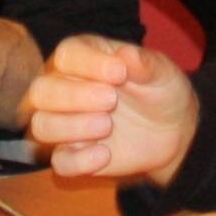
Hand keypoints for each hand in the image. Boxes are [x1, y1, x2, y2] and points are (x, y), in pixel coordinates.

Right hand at [20, 35, 200, 181]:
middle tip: (111, 100)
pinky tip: (104, 154)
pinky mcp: (73, 155)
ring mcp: (65, 124)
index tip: (120, 73)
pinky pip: (59, 162)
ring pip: (41, 126)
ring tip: (107, 125)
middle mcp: (64, 88)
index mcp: (83, 58)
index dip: (88, 63)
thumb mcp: (161, 73)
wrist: (173, 130)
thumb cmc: (159, 91)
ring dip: (71, 127)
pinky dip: (78, 161)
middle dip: (72, 96)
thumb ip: (144, 64)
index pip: (66, 54)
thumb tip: (126, 54)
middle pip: (41, 91)